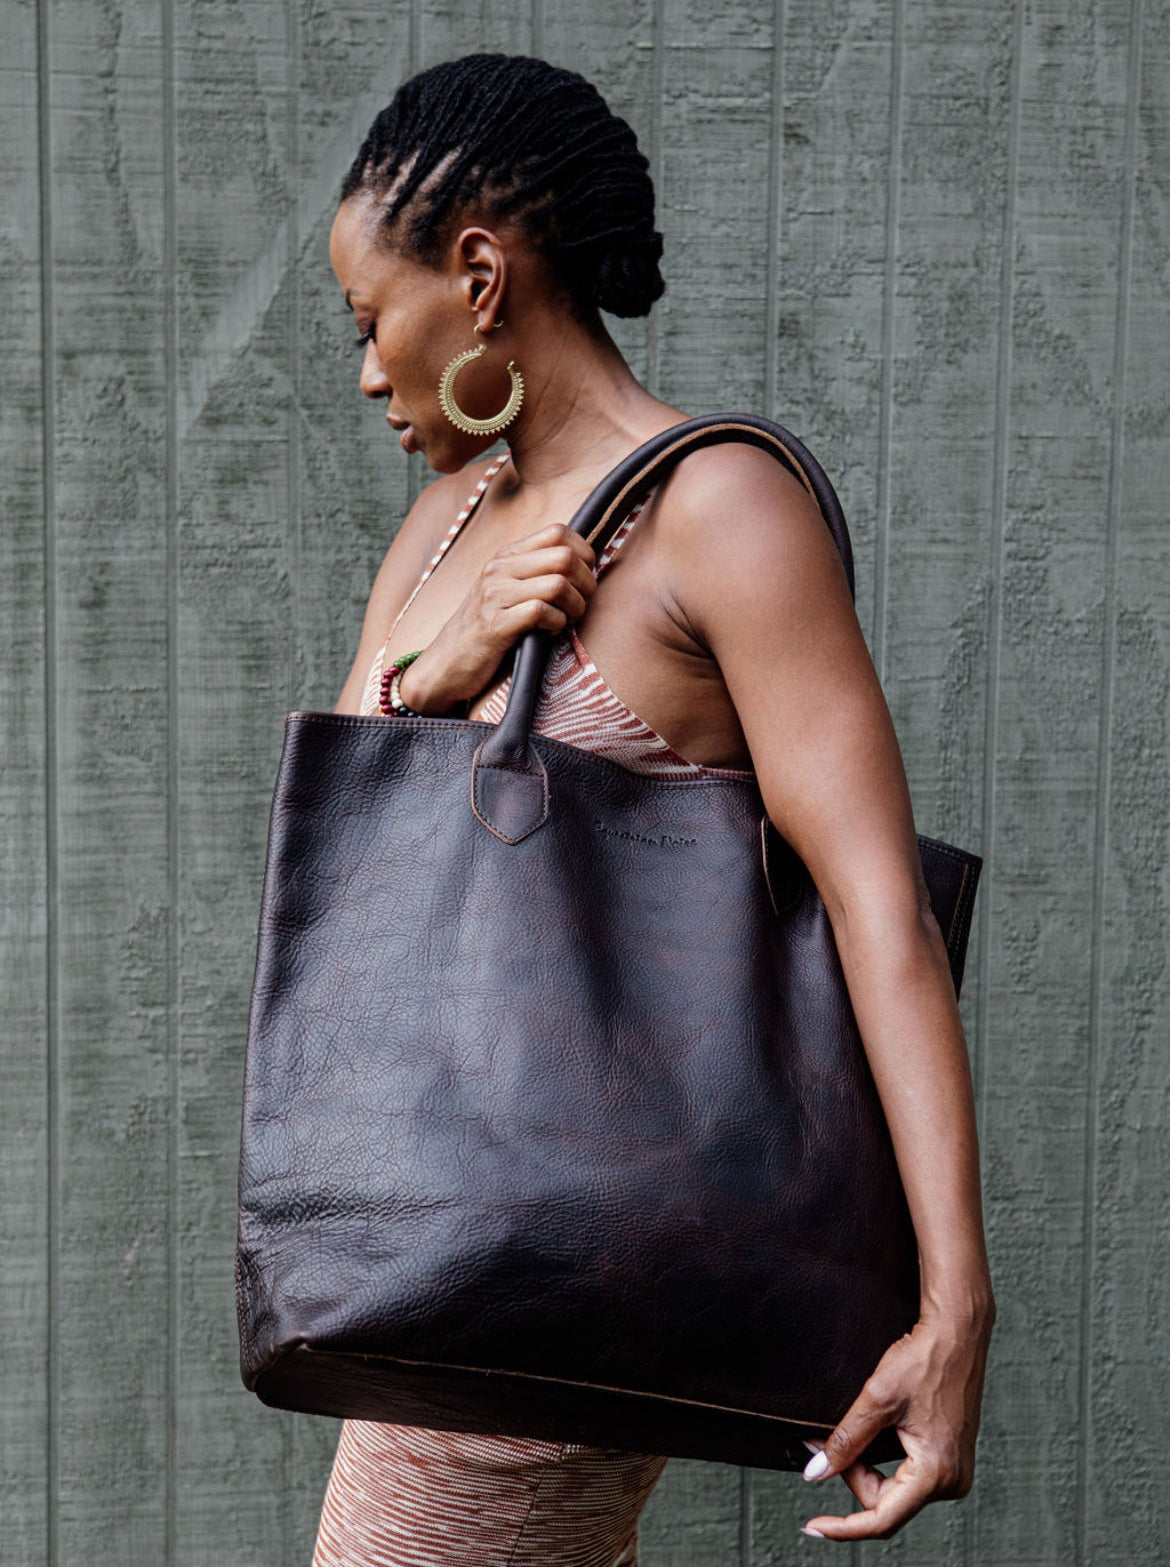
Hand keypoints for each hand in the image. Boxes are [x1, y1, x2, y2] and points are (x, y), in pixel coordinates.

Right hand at [399, 522, 596, 712]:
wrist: (446, 661)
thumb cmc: (487, 628)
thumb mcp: (507, 590)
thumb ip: (536, 572)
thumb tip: (584, 565)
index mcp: (506, 556)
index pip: (558, 532)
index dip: (584, 553)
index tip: (584, 578)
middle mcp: (499, 569)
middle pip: (564, 557)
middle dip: (586, 584)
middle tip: (580, 604)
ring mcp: (495, 596)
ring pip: (557, 585)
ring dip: (574, 607)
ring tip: (566, 620)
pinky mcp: (495, 624)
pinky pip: (540, 612)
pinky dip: (556, 624)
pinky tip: (548, 632)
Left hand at [800, 1303, 994, 1540]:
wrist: (956, 1334)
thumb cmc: (921, 1361)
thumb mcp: (876, 1399)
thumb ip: (846, 1441)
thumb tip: (815, 1473)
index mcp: (935, 1473)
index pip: (881, 1519)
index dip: (843, 1526)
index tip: (811, 1526)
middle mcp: (951, 1482)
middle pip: (885, 1503)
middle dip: (852, 1476)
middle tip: (826, 1441)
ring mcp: (954, 1473)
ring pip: (895, 1492)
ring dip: (867, 1470)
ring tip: (854, 1433)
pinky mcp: (951, 1460)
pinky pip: (909, 1478)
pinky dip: (884, 1465)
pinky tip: (876, 1438)